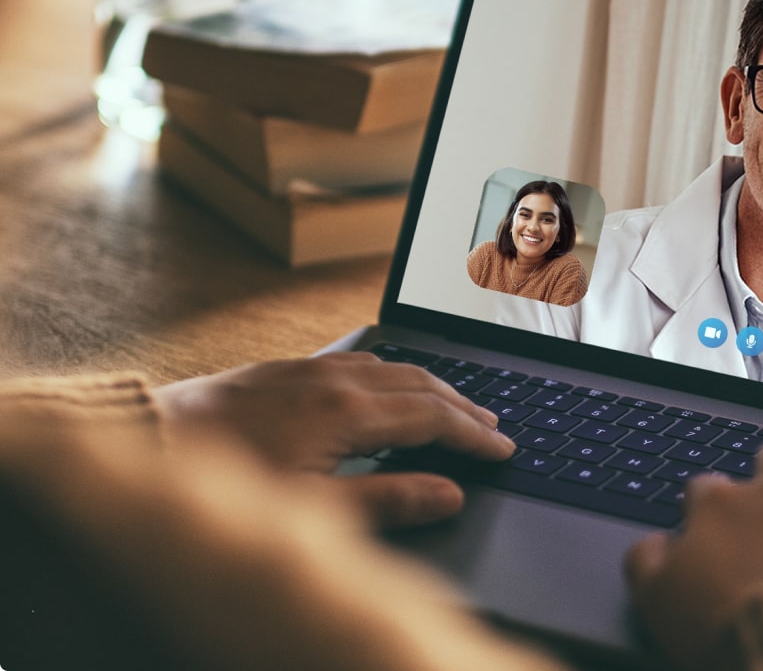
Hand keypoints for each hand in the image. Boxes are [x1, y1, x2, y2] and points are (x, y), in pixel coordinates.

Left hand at [152, 352, 514, 527]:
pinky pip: (358, 362)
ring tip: (456, 406)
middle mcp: (336, 380)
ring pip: (392, 368)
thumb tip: (449, 495)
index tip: (504, 449)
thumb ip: (389, 500)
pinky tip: (390, 386)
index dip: (474, 436)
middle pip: (421, 384)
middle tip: (495, 426)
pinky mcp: (286, 369)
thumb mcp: (314, 509)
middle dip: (463, 406)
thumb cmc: (229, 485)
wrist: (150, 442)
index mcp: (349, 412)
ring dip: (432, 387)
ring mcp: (310, 370)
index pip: (433, 418)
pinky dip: (393, 375)